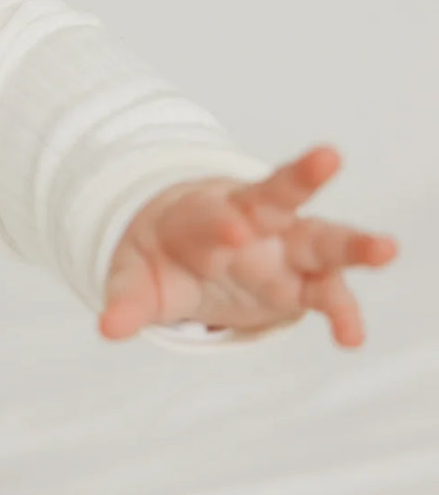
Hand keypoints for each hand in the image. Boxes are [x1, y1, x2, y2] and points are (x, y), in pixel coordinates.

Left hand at [101, 146, 397, 347]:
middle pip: (279, 195)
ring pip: (322, 237)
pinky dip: (342, 312)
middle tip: (328, 156)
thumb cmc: (161, 256)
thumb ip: (126, 300)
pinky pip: (328, 292)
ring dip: (354, 243)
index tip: (231, 229)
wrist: (189, 249)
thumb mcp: (135, 276)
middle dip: (302, 178)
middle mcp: (253, 222)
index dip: (220, 222)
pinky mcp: (303, 279)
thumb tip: (107, 328)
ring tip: (388, 248)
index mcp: (204, 213)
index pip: (212, 213)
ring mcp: (284, 247)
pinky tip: (351, 338)